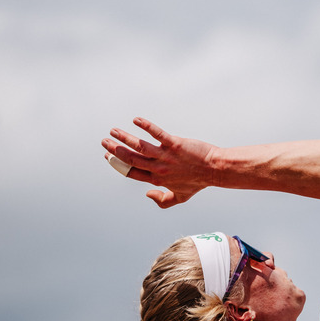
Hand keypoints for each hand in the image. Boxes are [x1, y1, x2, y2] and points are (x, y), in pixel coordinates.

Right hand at [101, 117, 218, 207]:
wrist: (215, 169)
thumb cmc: (199, 182)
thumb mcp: (181, 197)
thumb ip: (162, 200)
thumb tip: (147, 195)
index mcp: (157, 180)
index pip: (131, 172)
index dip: (117, 165)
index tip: (108, 156)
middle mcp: (158, 168)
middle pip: (130, 159)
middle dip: (115, 150)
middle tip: (104, 142)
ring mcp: (166, 156)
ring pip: (139, 146)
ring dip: (124, 138)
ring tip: (113, 131)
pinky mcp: (174, 144)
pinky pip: (157, 133)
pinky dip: (145, 126)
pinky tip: (136, 120)